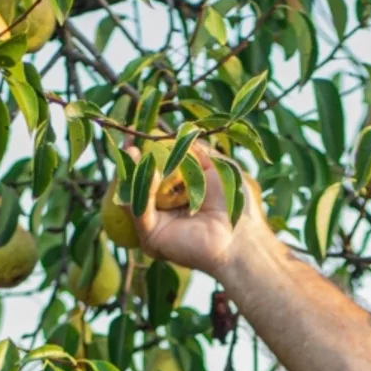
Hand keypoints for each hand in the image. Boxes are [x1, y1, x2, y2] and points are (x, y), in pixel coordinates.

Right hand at [132, 143, 281, 279]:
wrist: (241, 237)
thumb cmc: (236, 205)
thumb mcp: (218, 167)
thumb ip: (197, 150)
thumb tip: (180, 132)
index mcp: (177, 197)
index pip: (154, 171)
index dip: (145, 152)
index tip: (138, 133)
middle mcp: (163, 211)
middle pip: (137, 183)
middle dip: (130, 161)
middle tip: (129, 140)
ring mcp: (155, 225)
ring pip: (133, 196)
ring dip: (130, 172)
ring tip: (133, 151)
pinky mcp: (151, 238)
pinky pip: (139, 211)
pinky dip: (141, 190)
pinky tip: (150, 172)